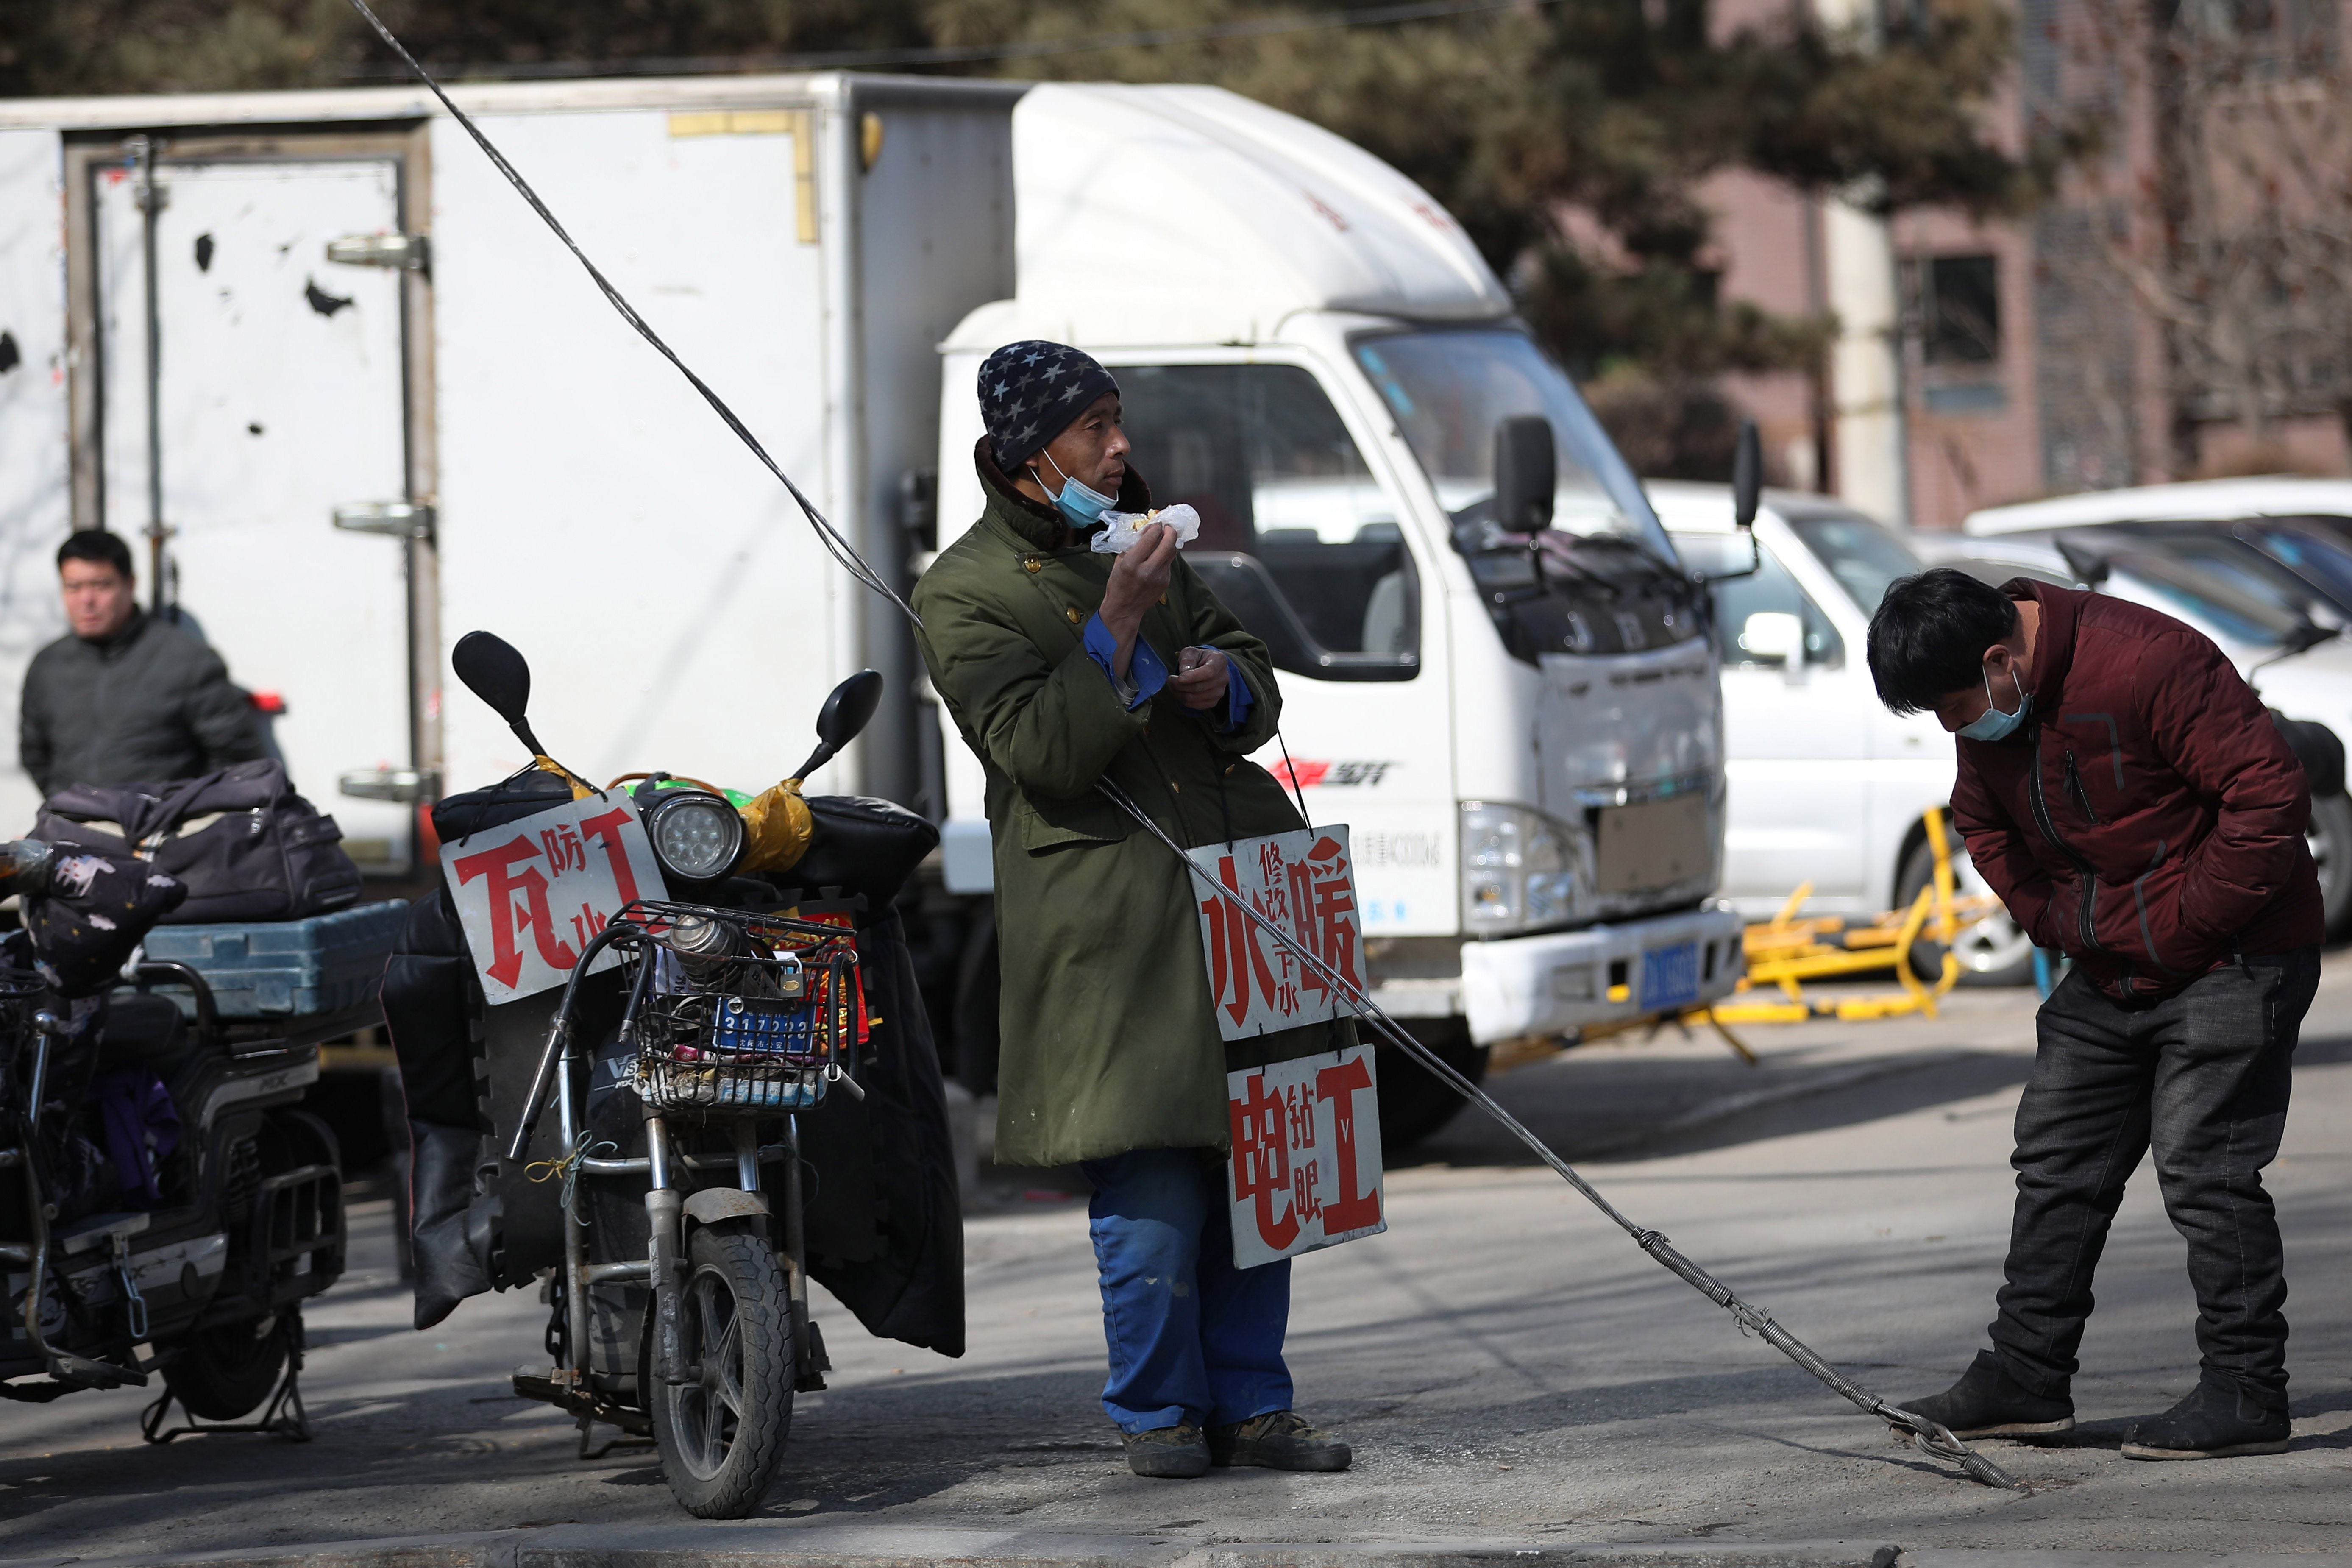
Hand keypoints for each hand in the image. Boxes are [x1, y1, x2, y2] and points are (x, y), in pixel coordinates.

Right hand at [1097, 523, 1175, 676]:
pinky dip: (1166, 556)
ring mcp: (1159, 577)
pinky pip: (1169, 563)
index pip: (1151, 538)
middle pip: (1168, 544)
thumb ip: (1133, 547)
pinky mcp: (1166, 582)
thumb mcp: (1119, 563)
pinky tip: (1159, 555)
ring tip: (1165, 538)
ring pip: (1172, 553)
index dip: (1156, 527)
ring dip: (1170, 542)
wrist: (1125, 609)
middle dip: (1170, 531)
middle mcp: (1148, 570)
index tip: (1155, 524)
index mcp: (1132, 563)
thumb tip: (1145, 532)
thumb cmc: (1118, 584)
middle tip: (1167, 527)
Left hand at [1171, 646, 1229, 711]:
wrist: (1206, 667)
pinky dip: (1183, 700)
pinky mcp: (1213, 702)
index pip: (1208, 672)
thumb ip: (1187, 659)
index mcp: (1220, 661)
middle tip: (1170, 679)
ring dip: (1179, 693)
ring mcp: (1219, 692)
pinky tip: (1179, 691)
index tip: (1179, 678)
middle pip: (1200, 687)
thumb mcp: (1191, 652)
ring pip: (1195, 698)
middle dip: (1180, 685)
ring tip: (1173, 685)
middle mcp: (1223, 678)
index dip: (1193, 677)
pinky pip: (1195, 705)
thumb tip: (1183, 671)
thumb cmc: (1198, 658)